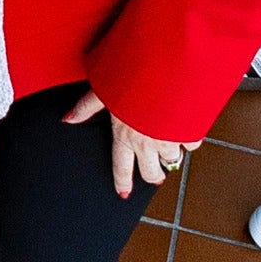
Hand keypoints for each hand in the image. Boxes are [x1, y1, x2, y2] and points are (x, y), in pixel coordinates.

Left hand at [63, 89, 195, 198]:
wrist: (165, 69)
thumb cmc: (132, 78)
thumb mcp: (103, 89)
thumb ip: (86, 106)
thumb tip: (67, 118)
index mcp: (124, 135)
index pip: (121, 167)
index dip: (122, 182)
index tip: (124, 193)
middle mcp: (147, 142)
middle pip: (151, 172)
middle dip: (154, 175)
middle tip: (156, 174)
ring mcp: (169, 139)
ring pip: (173, 159)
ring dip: (171, 154)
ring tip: (170, 143)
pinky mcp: (189, 131)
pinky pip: (192, 142)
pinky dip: (190, 136)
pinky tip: (186, 125)